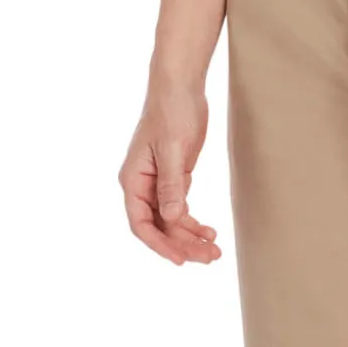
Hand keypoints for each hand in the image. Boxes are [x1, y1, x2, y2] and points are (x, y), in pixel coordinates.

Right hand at [118, 82, 221, 264]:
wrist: (181, 87)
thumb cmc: (171, 112)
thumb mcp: (172, 149)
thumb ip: (171, 184)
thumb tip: (170, 218)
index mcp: (132, 180)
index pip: (141, 224)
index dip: (160, 244)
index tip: (180, 259)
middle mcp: (142, 185)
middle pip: (158, 226)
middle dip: (182, 244)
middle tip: (209, 258)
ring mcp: (158, 182)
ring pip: (171, 220)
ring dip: (190, 236)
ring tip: (214, 250)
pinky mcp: (174, 176)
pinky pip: (180, 207)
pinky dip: (193, 221)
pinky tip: (209, 232)